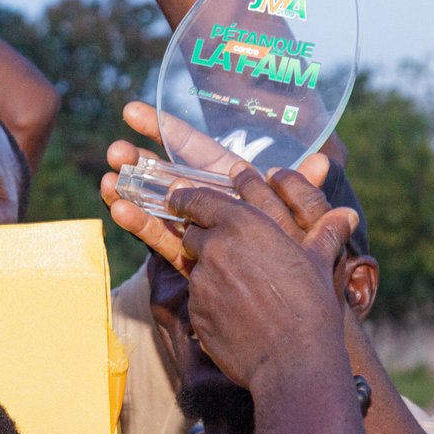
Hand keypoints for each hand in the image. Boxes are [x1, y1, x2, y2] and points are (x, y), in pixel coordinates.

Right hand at [101, 101, 329, 272]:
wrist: (293, 320)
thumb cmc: (303, 265)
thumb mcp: (305, 224)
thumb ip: (304, 193)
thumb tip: (325, 159)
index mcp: (234, 187)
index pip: (195, 149)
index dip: (165, 128)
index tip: (133, 113)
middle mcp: (212, 205)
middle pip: (168, 173)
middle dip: (139, 159)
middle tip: (114, 151)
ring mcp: (197, 231)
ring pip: (158, 205)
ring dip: (131, 191)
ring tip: (108, 182)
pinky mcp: (188, 260)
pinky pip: (161, 238)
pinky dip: (139, 224)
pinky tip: (119, 211)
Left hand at [166, 175, 355, 389]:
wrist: (294, 361)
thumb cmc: (310, 307)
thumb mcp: (319, 263)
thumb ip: (324, 233)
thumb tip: (346, 215)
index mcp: (243, 224)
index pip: (199, 199)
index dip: (188, 198)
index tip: (180, 198)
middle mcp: (215, 248)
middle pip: (192, 233)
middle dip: (203, 238)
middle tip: (226, 252)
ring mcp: (201, 282)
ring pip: (195, 268)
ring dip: (210, 272)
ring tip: (243, 291)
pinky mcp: (196, 313)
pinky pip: (197, 300)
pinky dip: (211, 302)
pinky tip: (237, 314)